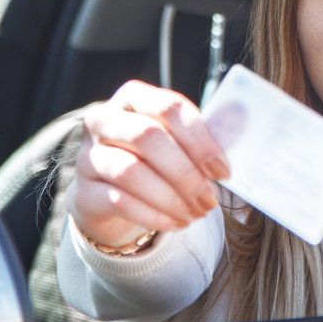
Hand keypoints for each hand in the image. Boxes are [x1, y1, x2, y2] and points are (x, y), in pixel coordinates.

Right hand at [72, 80, 230, 250]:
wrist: (113, 195)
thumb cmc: (154, 161)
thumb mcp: (174, 143)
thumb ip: (199, 141)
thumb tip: (239, 145)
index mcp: (133, 98)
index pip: (168, 106)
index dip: (199, 139)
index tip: (222, 170)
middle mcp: (104, 120)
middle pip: (147, 137)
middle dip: (185, 173)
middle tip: (209, 200)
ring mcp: (88, 157)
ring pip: (130, 172)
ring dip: (171, 198)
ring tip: (195, 214)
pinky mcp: (83, 192)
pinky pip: (119, 202)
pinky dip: (154, 216)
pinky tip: (176, 223)